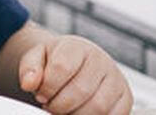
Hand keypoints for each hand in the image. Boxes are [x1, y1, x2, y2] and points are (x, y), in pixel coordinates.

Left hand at [18, 35, 132, 113]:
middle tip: (50, 106)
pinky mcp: (126, 98)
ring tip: (63, 111)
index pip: (61, 67)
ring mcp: (116, 79)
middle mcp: (101, 60)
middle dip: (60, 105)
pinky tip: (78, 113)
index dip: (48, 86)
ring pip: (99, 107)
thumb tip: (29, 83)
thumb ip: (29, 68)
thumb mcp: (37, 58)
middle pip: (81, 90)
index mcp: (77, 47)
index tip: (41, 94)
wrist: (76, 64)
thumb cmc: (56, 61)